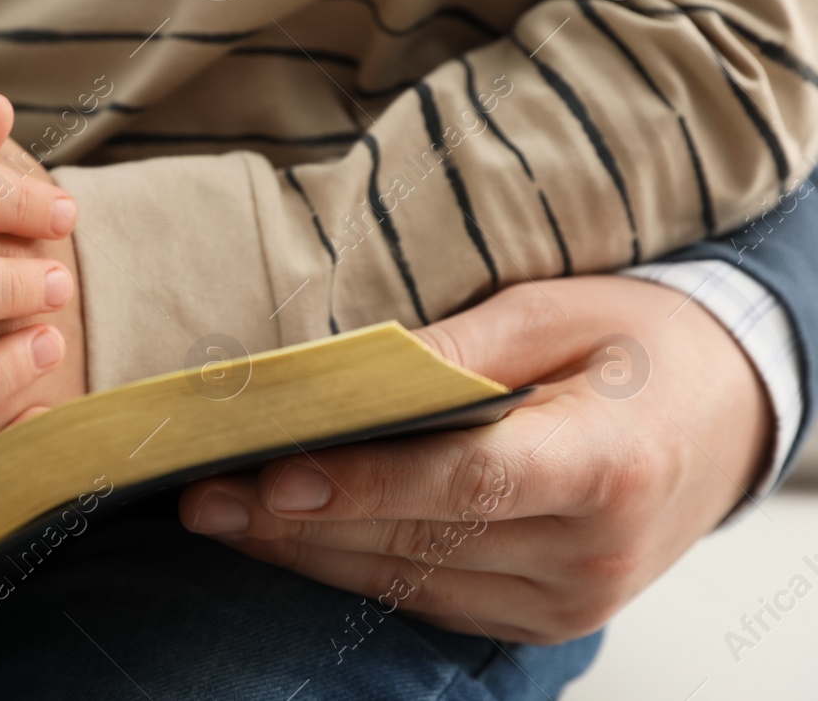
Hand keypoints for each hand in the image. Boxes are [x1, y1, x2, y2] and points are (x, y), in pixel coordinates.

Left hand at [179, 276, 771, 643]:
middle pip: (419, 541)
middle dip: (297, 520)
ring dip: (307, 551)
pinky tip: (287, 538)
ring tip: (220, 515)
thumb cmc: (642, 345)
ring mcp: (570, 601)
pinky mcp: (543, 619)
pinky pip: (427, 600)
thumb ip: (458, 348)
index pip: (467, 483)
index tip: (271, 477)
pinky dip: (351, 566)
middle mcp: (593, 554)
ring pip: (408, 582)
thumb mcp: (558, 311)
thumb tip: (351, 373)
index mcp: (608, 465)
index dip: (364, 485)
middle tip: (200, 493)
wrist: (729, 411)